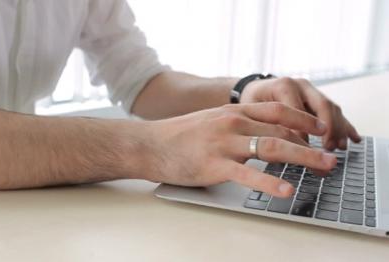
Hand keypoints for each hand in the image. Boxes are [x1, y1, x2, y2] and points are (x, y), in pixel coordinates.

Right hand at [146, 102, 336, 197]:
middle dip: (311, 143)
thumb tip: (260, 135)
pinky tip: (286, 189)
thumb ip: (235, 125)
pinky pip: (249, 173)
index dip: (303, 120)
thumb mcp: (211, 121)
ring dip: (303, 157)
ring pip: (272, 147)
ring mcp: (224, 144)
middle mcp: (232, 123)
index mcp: (232, 111)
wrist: (149, 144)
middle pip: (282, 129)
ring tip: (323, 167)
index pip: (277, 111)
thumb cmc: (178, 135)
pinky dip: (270, 182)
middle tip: (331, 156)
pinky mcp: (215, 165)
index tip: (321, 129)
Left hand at [240, 77, 360, 149]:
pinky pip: (334, 111)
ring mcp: (311, 90)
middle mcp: (300, 85)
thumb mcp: (252, 112)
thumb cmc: (249, 103)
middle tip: (328, 149)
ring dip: (338, 129)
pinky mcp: (317, 98)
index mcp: (283, 86)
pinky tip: (352, 139)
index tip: (303, 151)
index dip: (302, 132)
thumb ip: (266, 126)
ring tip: (339, 148)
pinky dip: (344, 125)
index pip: (298, 111)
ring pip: (331, 108)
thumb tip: (283, 148)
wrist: (253, 89)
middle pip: (322, 105)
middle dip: (329, 129)